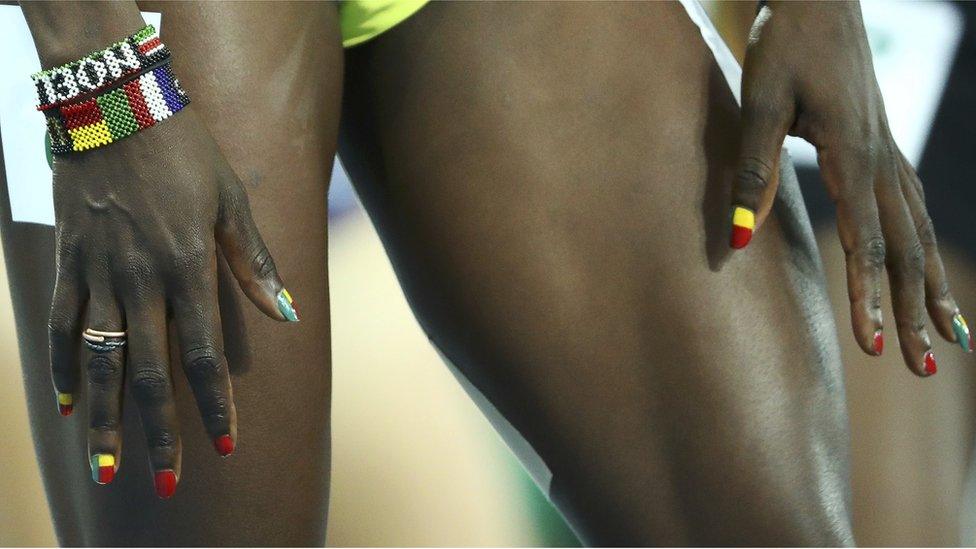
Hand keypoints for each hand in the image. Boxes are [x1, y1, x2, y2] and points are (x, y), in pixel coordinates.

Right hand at [47, 106, 298, 495]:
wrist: (115, 104)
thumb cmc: (187, 152)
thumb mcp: (234, 201)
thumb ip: (256, 263)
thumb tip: (289, 314)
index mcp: (190, 267)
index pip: (205, 353)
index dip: (216, 404)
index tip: (227, 447)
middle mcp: (143, 280)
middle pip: (153, 372)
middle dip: (161, 433)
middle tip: (164, 484)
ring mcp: (100, 272)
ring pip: (103, 360)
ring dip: (108, 417)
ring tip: (108, 467)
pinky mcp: (69, 259)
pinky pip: (60, 322)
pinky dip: (63, 365)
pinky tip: (70, 404)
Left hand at [728, 1, 970, 374]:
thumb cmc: (783, 41)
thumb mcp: (759, 103)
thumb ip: (752, 171)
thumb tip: (740, 241)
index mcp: (854, 155)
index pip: (866, 243)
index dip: (869, 297)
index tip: (871, 346)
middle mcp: (883, 160)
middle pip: (907, 249)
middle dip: (915, 311)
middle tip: (926, 367)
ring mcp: (890, 151)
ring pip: (921, 233)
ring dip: (933, 288)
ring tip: (953, 337)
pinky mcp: (884, 144)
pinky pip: (915, 208)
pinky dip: (928, 248)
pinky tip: (929, 267)